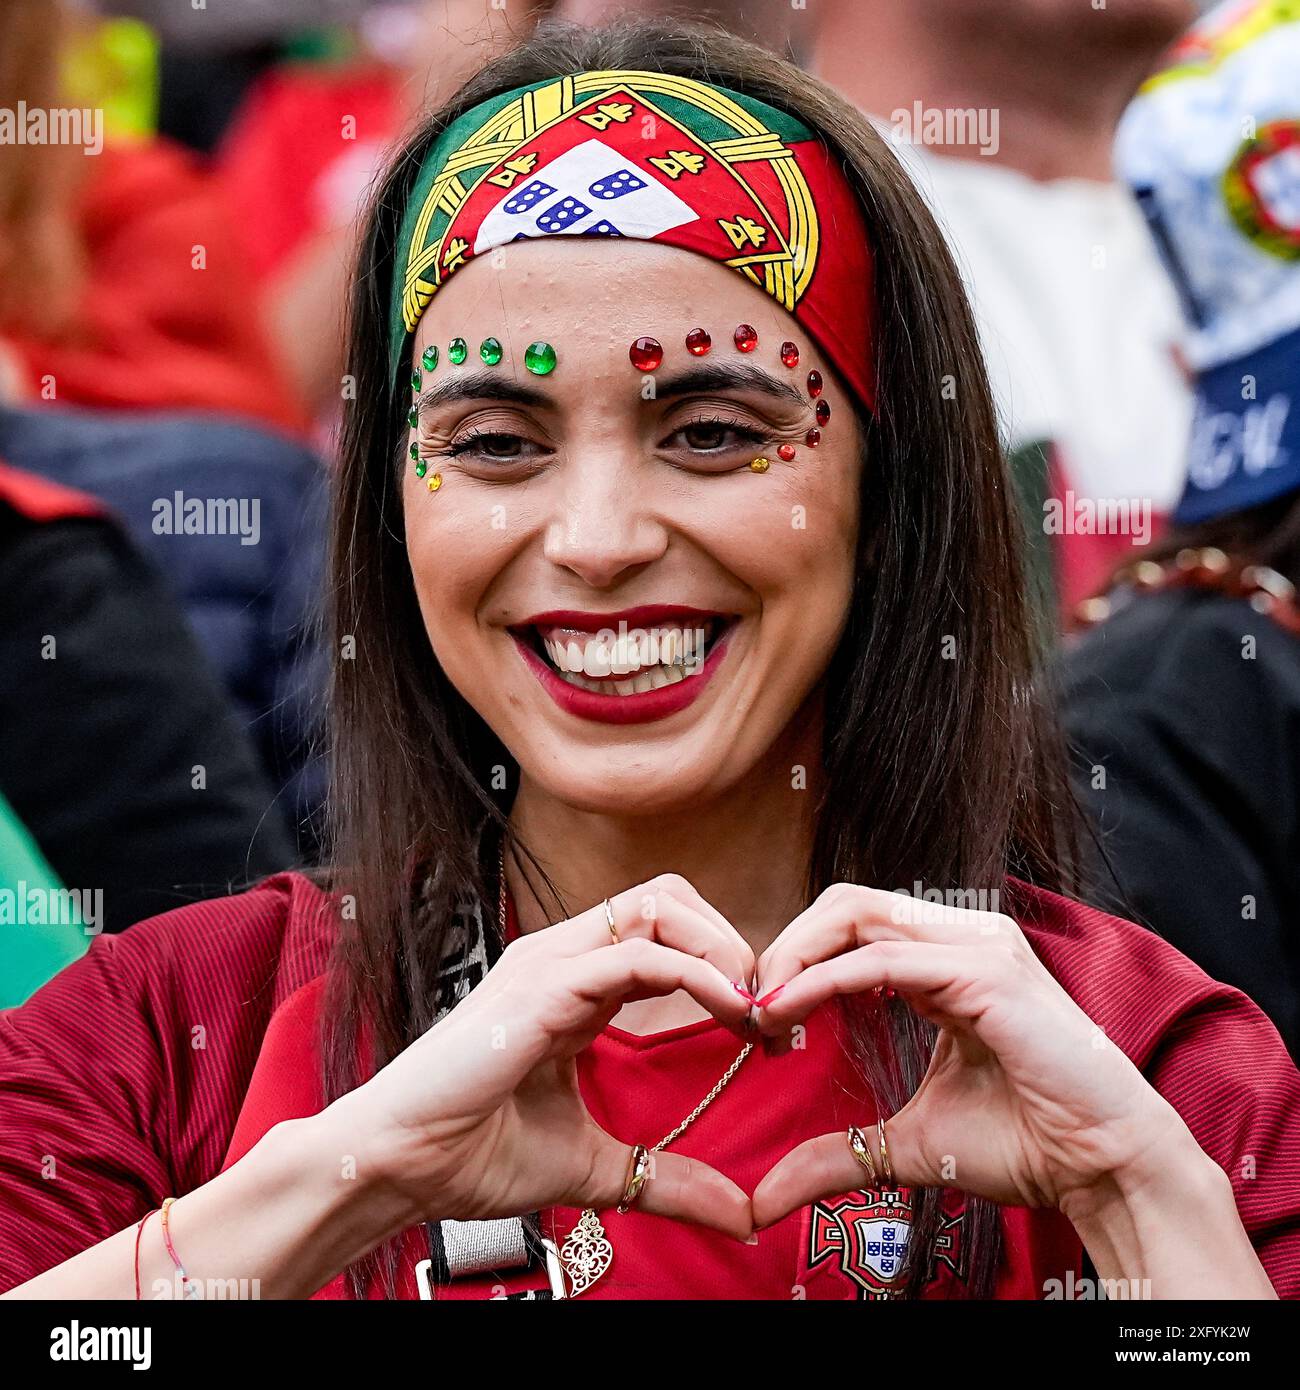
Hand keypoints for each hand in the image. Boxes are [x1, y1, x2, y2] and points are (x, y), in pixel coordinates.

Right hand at [344, 874, 756, 1239]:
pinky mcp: (541, 986)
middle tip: (772, 1008)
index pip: (667, 933)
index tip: (769, 1032)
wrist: (400, 1167)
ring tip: (757, 1006)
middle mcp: (564, 958)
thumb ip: (667, 1179)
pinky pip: (638, 955)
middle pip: (670, 897)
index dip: (727, 968)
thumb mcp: (597, 1167)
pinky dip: (697, 974)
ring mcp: (551, 964)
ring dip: (723, 948)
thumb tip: (742, 1214)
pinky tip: (730, 1012)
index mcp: (575, 985)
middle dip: (733, 942)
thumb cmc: (475, 1155)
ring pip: (660, 905)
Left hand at [749, 884, 1189, 1226]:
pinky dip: (822, 981)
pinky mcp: (987, 971)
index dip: (795, 962)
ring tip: (763, 1013)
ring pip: (854, 914)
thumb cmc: (1026, 1143)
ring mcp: (978, 945)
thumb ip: (838, 1154)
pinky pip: (880, 960)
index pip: (849, 924)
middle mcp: (962, 936)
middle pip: (843, 904)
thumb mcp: (909, 1143)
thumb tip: (764, 1199)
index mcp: (946, 958)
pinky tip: (790, 1013)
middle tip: (751, 1010)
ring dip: (794, 958)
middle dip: (785, 949)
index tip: (760, 1023)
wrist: (1104, 1166)